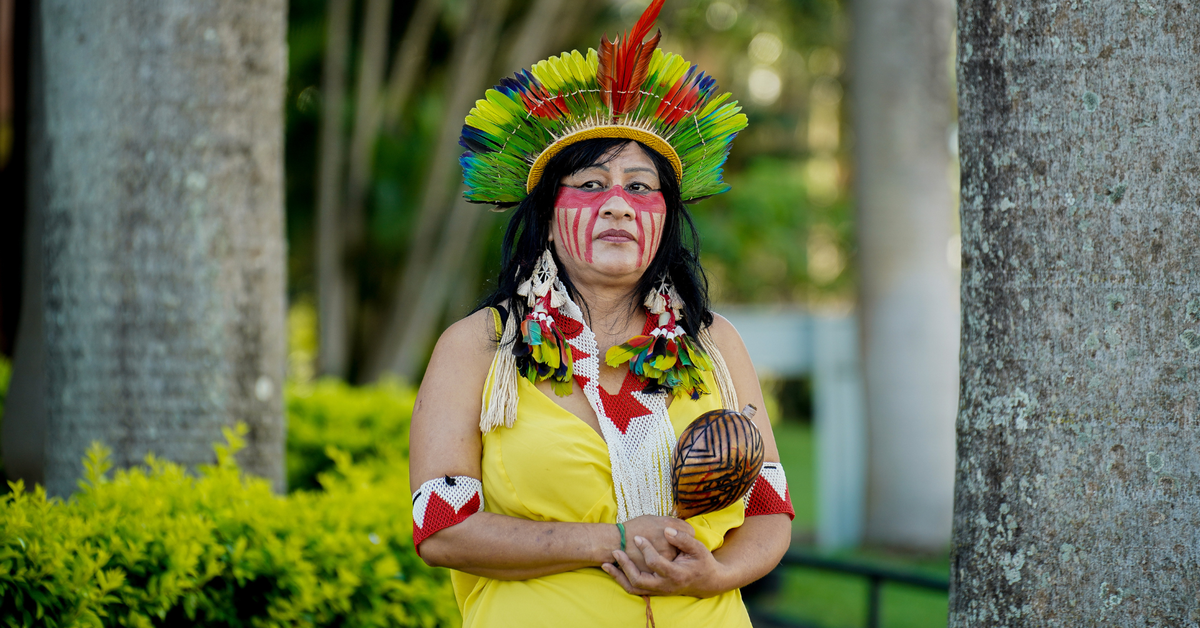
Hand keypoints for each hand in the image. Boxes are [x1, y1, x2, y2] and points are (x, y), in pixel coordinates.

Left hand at [602, 527, 726, 597]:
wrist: (707, 582)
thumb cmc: (703, 562)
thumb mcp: (699, 549)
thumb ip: (683, 539)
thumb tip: (667, 530)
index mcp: (677, 574)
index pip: (656, 563)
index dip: (645, 549)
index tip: (638, 537)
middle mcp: (666, 586)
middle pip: (639, 581)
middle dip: (625, 566)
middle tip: (616, 551)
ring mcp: (659, 590)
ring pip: (634, 588)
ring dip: (619, 576)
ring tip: (606, 563)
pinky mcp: (655, 591)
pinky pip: (634, 589)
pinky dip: (622, 580)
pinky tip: (613, 570)